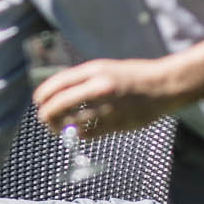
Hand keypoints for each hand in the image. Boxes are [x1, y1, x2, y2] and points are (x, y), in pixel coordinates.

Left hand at [33, 56, 183, 136]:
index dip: (43, 95)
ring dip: (61, 128)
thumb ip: (83, 80)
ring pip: (73, 123)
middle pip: (59, 105)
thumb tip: (56, 92)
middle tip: (44, 119)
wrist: (164, 86)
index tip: (38, 101)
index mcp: (96, 71)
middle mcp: (100, 88)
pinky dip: (80, 134)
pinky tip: (78, 132)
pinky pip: (89, 134)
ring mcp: (109, 107)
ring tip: (58, 129)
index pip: (58, 83)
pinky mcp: (117, 124)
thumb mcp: (106, 69)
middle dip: (46, 114)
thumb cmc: (133, 77)